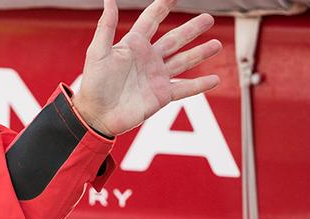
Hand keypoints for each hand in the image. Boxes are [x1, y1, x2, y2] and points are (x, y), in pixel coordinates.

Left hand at [73, 0, 221, 136]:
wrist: (95, 116)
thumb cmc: (93, 85)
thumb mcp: (97, 53)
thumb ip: (105, 26)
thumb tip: (109, 0)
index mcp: (133, 46)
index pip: (151, 21)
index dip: (162, 7)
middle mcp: (148, 59)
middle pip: (175, 39)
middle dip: (191, 29)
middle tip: (208, 18)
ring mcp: (156, 77)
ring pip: (183, 61)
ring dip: (200, 52)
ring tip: (217, 44)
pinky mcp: (161, 96)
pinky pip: (184, 88)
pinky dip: (200, 85)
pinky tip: (215, 80)